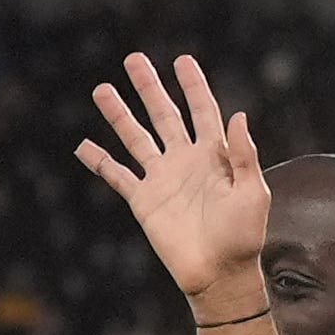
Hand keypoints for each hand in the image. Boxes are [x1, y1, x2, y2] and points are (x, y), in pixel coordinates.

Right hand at [74, 52, 271, 311]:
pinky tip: (83, 145)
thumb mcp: (252, 193)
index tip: (182, 60)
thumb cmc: (243, 237)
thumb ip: (243, 155)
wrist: (219, 275)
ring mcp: (161, 179)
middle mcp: (184, 161)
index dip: (192, 85)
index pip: (201, 110)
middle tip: (133, 59)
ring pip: (135, 138)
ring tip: (102, 89)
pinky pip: (117, 175)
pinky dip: (99, 161)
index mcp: (213, 155)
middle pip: (163, 115)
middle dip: (149, 87)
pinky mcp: (143, 200)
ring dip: (119, 114)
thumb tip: (238, 116)